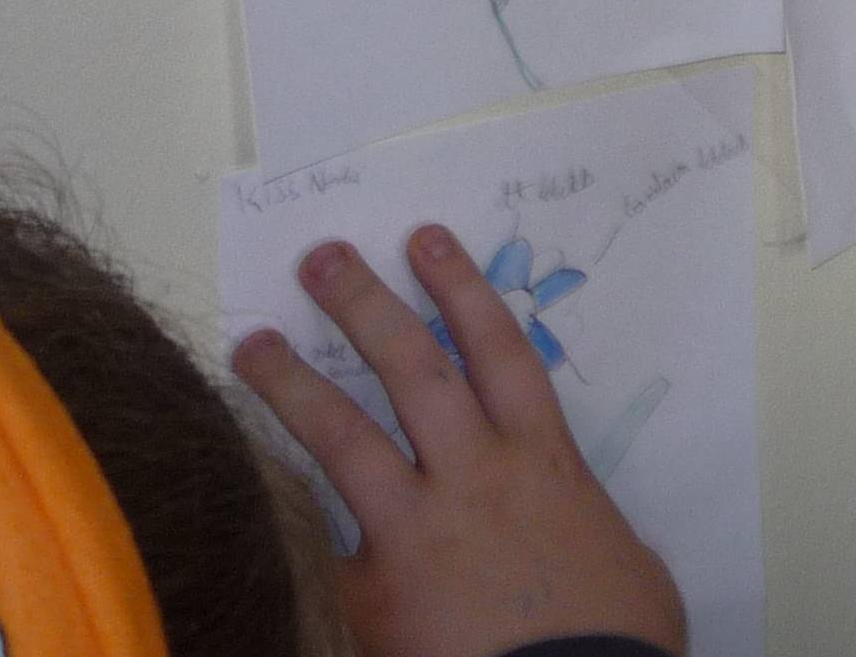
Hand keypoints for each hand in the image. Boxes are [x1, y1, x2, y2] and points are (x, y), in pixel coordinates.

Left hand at [232, 227, 686, 656]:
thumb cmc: (615, 630)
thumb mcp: (615, 551)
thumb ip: (573, 516)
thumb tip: (560, 521)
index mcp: (542, 458)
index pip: (495, 350)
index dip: (459, 289)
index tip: (424, 239)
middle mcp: (475, 475)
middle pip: (414, 371)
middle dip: (365, 306)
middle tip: (321, 258)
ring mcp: (417, 531)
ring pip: (346, 439)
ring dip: (293, 385)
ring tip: (252, 342)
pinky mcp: (371, 592)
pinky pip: (316, 542)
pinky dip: (279, 513)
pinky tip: (240, 483)